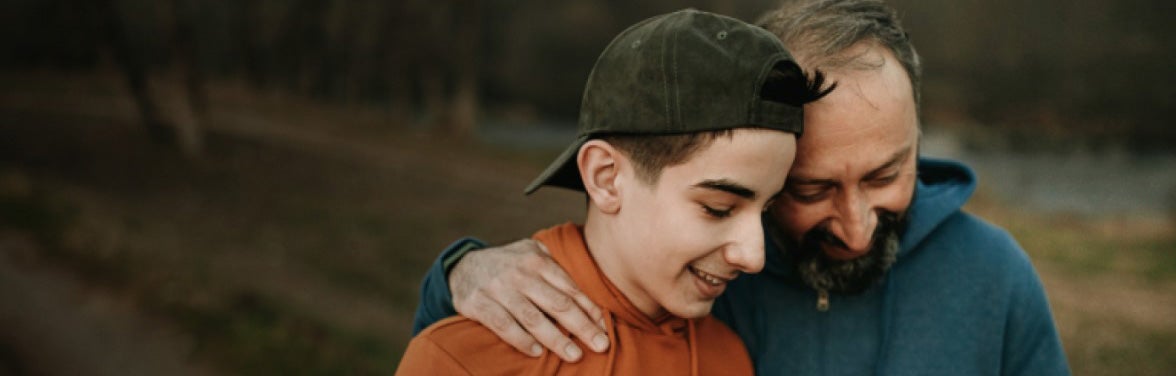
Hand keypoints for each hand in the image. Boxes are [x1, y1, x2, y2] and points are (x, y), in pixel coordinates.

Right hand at [449, 238, 608, 361]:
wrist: (463, 266)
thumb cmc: (509, 266)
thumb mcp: (532, 256)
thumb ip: (557, 272)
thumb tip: (589, 303)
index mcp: (538, 261)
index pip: (570, 289)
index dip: (590, 310)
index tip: (604, 329)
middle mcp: (520, 273)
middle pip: (557, 303)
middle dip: (582, 326)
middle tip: (601, 345)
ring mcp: (498, 288)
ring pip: (532, 317)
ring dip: (556, 338)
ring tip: (574, 355)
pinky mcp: (478, 303)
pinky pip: (503, 325)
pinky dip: (520, 339)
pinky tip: (536, 352)